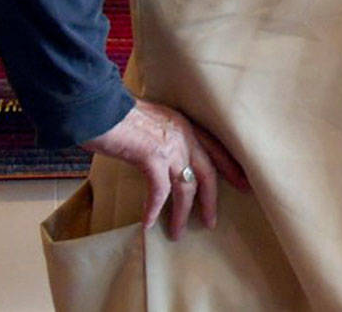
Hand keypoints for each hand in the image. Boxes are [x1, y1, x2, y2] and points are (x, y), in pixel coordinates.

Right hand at [81, 98, 249, 239]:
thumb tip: (160, 158)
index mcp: (185, 125)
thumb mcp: (150, 121)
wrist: (98, 107)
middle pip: (207, 173)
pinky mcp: (152, 157)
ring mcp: (170, 146)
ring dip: (181, 213)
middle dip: (210, 200)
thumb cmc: (117, 115)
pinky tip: (147, 224)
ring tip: (177, 233)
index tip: (243, 183)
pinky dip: (153, 209)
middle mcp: (184, 135)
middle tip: (211, 222)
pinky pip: (159, 191)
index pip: (216, 149)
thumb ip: (162, 136)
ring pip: (185, 187)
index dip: (230, 168)